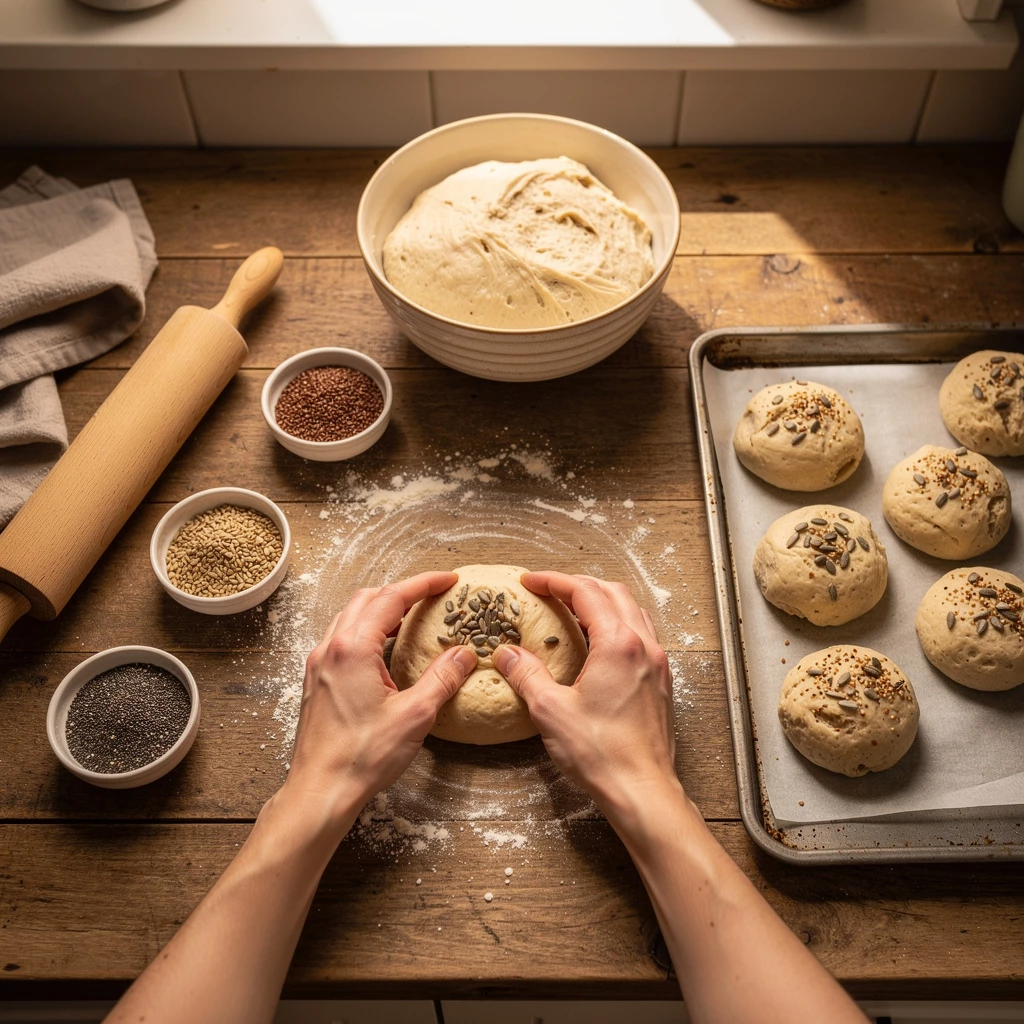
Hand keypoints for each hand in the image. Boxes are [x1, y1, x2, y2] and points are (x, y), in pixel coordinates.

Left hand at [280, 571, 477, 828]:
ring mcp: (319, 664)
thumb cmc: (361, 757)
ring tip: (411, 616)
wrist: (320, 790)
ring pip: (351, 616)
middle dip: (402, 590)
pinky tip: (384, 648)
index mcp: (353, 648)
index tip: (447, 580)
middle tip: (432, 595)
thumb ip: (442, 678)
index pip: (392, 597)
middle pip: (368, 598)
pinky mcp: (316, 680)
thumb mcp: (415, 715)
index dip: (423, 584)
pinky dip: (366, 629)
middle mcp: (331, 648)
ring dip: (382, 608)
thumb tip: (464, 654)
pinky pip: (342, 637)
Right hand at [491, 572, 676, 818]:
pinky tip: (599, 643)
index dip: (554, 581)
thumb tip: (507, 654)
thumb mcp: (551, 711)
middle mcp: (643, 646)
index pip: (585, 592)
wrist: (642, 790)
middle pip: (613, 592)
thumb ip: (527, 675)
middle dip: (579, 584)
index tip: (530, 581)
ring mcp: (657, 663)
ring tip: (573, 610)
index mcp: (617, 644)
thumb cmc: (601, 754)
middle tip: (549, 590)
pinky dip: (618, 624)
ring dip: (602, 602)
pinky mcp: (661, 682)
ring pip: (632, 611)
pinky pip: (641, 635)